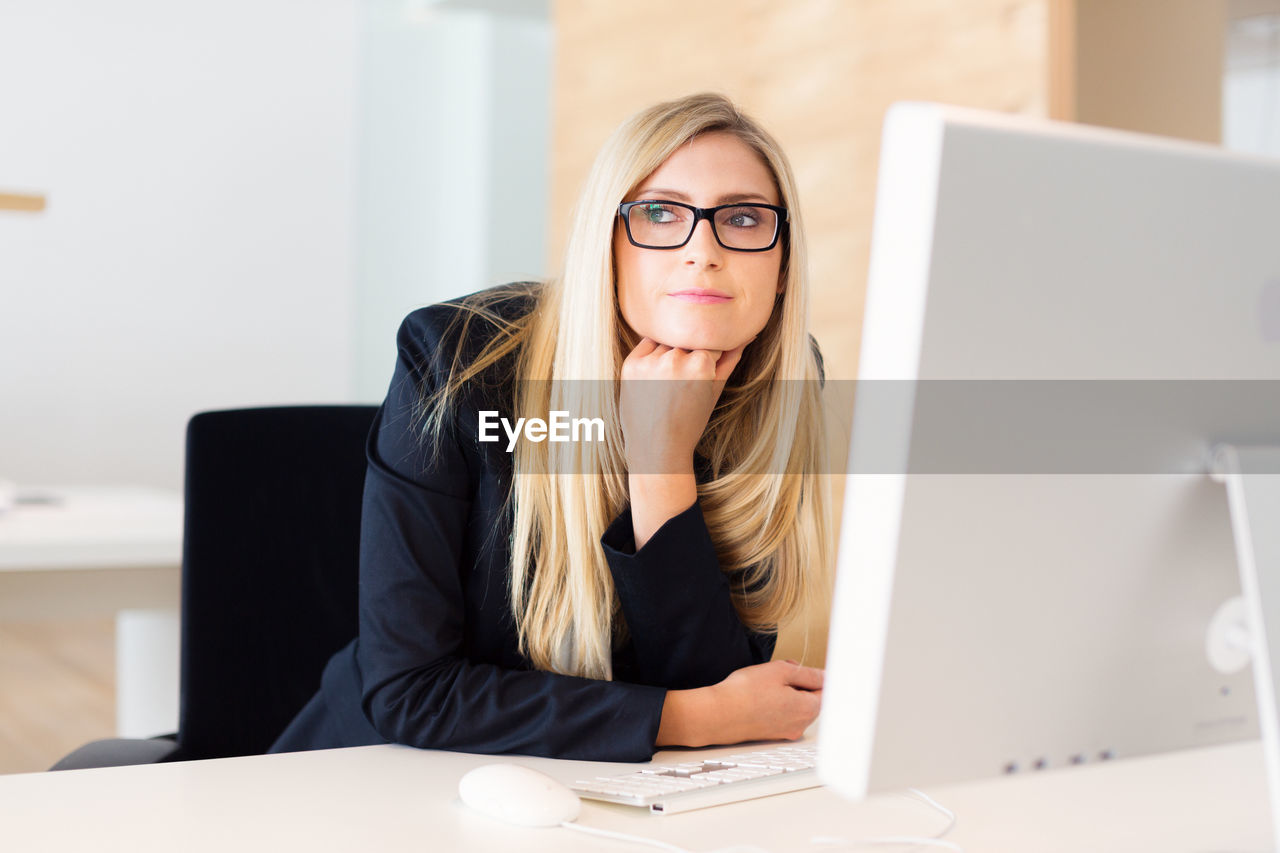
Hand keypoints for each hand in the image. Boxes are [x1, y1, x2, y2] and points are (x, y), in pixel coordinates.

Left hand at [619, 338, 745, 473]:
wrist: (657, 447)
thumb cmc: (690, 421)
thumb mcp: (715, 389)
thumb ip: (730, 358)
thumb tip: (746, 334)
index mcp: (701, 364)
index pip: (710, 341)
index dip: (708, 357)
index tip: (703, 374)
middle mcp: (675, 359)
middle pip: (687, 340)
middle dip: (688, 354)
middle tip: (683, 382)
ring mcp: (651, 361)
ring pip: (667, 340)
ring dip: (670, 353)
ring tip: (669, 383)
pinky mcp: (631, 364)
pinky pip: (647, 344)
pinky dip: (652, 354)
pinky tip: (654, 377)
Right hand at [657, 659, 822, 746]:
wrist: (717, 715)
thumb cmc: (745, 693)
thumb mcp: (780, 671)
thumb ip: (808, 674)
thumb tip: (825, 676)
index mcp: (807, 709)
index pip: (827, 691)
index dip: (817, 675)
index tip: (807, 668)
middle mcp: (800, 725)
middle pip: (812, 699)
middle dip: (801, 682)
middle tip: (783, 669)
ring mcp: (786, 732)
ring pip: (797, 706)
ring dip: (789, 692)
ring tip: (768, 681)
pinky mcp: (772, 734)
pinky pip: (783, 714)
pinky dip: (778, 702)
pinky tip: (761, 694)